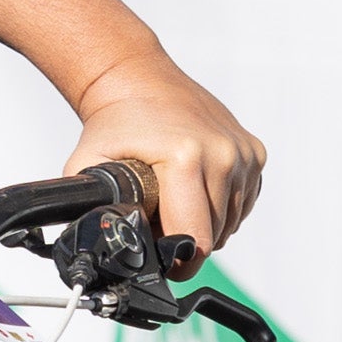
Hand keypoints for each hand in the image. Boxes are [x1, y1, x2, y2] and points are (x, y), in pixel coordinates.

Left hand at [63, 50, 264, 253]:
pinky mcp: (254, 151)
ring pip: (232, 220)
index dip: (179, 261)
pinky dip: (222, 205)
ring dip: (207, 224)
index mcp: (185, 159)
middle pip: (216, 233)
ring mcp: (243, 153)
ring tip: (175, 205)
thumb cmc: (115, 121)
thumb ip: (88, 205)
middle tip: (161, 227)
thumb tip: (92, 237)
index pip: (197, 237)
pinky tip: (195, 190)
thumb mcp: (88, 163)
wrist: (138, 79)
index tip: (165, 262)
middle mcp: (222, 155)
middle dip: (188, 242)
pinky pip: (244, 200)